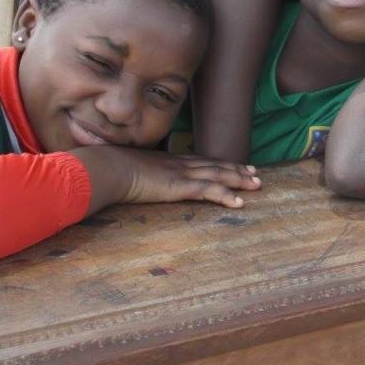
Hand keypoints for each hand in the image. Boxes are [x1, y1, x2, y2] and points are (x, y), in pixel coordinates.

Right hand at [75, 146, 260, 214]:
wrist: (107, 167)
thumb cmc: (111, 169)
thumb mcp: (129, 170)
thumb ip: (138, 174)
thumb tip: (133, 179)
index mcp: (169, 161)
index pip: (202, 161)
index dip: (221, 163)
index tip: (236, 164)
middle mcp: (180, 164)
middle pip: (216, 165)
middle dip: (237, 169)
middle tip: (256, 173)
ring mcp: (181, 174)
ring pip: (218, 175)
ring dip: (239, 180)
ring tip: (257, 184)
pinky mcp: (180, 186)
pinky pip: (209, 191)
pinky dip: (226, 196)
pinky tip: (239, 202)